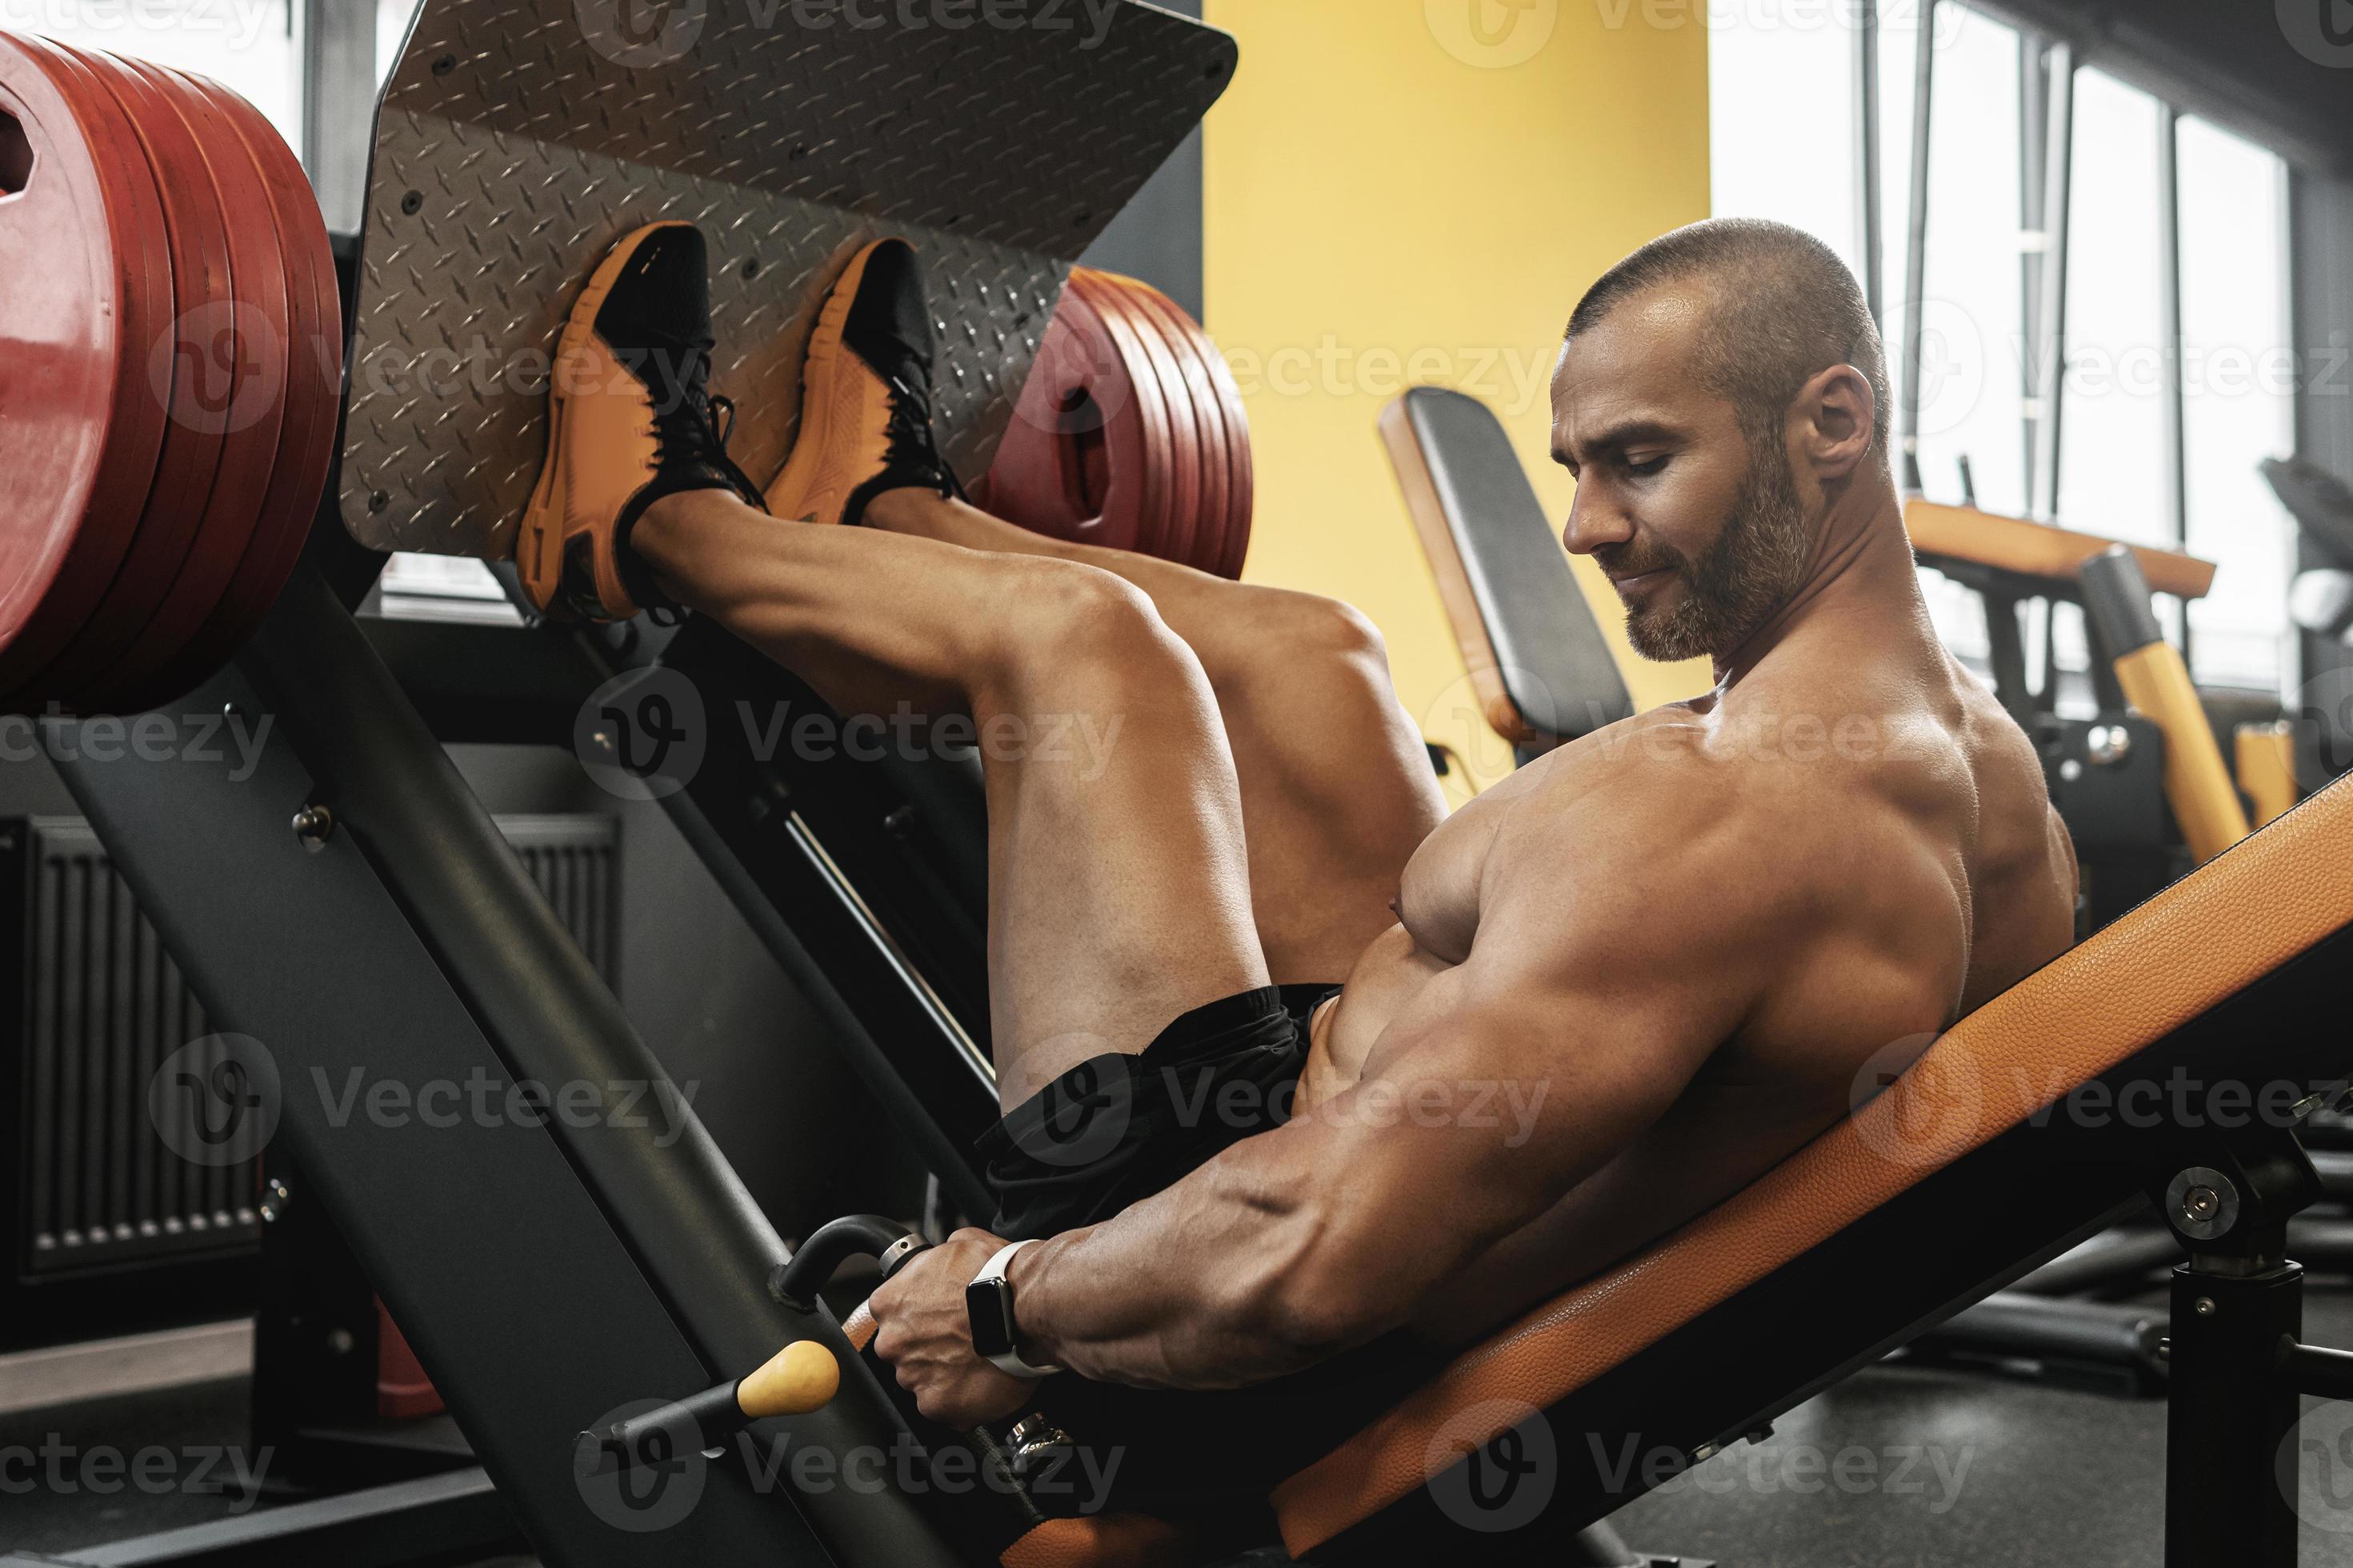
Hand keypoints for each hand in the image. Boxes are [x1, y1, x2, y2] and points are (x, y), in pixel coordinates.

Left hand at [868, 1228, 1039, 1428]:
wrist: (1026, 1307)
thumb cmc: (998, 1275)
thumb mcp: (961, 1242)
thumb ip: (938, 1257)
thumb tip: (942, 1256)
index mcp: (890, 1302)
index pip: (892, 1314)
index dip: (919, 1315)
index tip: (939, 1316)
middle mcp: (893, 1342)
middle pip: (904, 1350)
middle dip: (929, 1347)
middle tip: (963, 1338)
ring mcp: (913, 1376)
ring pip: (924, 1380)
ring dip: (945, 1373)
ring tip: (979, 1358)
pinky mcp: (938, 1405)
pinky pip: (946, 1408)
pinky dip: (962, 1400)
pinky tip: (983, 1380)